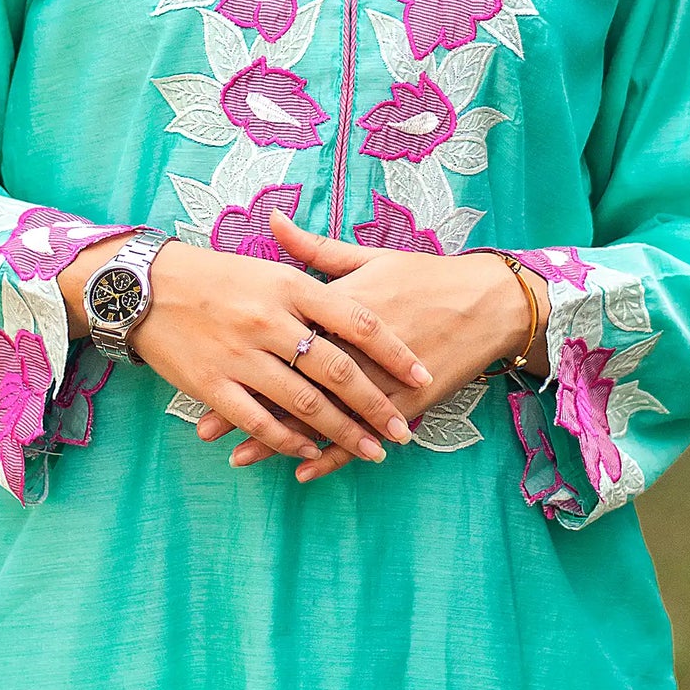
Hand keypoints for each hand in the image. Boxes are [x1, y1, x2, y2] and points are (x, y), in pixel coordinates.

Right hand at [61, 235, 433, 466]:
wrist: (145, 287)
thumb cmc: (216, 275)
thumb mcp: (269, 267)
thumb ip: (314, 280)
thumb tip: (361, 301)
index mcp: (289, 287)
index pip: (356, 320)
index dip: (392, 350)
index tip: (421, 374)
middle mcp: (269, 321)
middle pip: (337, 370)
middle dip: (376, 406)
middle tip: (403, 431)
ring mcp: (240, 356)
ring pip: (304, 403)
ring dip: (342, 432)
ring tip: (372, 450)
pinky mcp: (212, 385)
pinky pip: (259, 420)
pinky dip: (288, 440)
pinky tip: (310, 452)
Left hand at [195, 210, 545, 481]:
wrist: (487, 302)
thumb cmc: (424, 275)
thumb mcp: (369, 257)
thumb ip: (315, 250)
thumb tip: (272, 219)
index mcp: (340, 307)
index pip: (282, 334)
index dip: (242, 353)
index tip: (203, 365)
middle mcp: (355, 347)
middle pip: (292, 381)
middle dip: (248, 405)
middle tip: (206, 427)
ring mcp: (380, 380)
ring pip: (322, 416)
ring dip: (280, 439)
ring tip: (241, 457)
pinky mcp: (405, 403)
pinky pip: (362, 434)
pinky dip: (333, 456)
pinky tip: (303, 471)